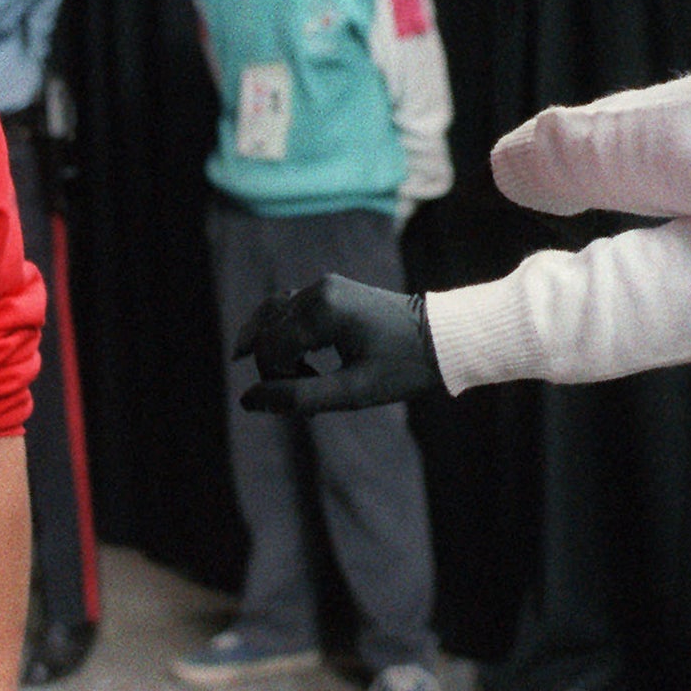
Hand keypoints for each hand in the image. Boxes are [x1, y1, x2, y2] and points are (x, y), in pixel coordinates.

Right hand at [235, 275, 444, 415]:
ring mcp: (325, 285)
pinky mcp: (332, 289)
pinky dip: (287, 336)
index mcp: (322, 309)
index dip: (275, 383)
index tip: (308, 405)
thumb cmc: (403, 367)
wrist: (444, 338)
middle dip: (277, 368)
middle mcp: (318, 289)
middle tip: (305, 398)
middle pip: (268, 332)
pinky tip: (291, 359)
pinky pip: (291, 311)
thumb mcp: (351, 391)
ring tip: (292, 379)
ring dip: (277, 352)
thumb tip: (246, 401)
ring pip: (274, 318)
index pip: (270, 349)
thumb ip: (298, 397)